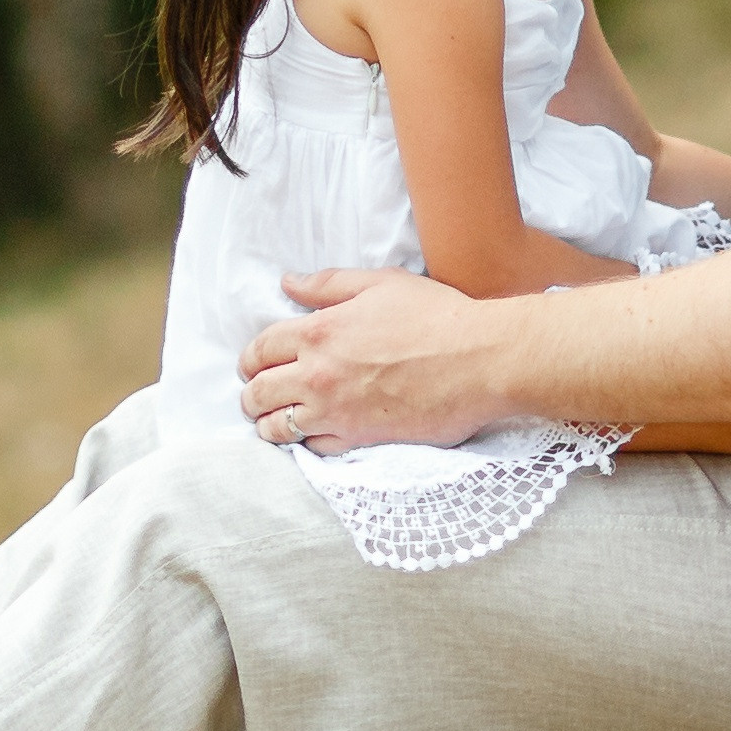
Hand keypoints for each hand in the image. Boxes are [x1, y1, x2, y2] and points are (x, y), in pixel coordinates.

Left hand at [240, 268, 502, 451]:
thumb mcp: (380, 283)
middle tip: (259, 394)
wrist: (480, 361)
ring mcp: (336, 411)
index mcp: (318, 332)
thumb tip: (289, 282)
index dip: (251, 358)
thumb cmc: (436, 316)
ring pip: (277, 427)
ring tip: (276, 419)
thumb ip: (328, 285)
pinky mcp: (359, 439)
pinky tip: (314, 433)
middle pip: (258, 392)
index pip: (259, 350)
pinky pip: (314, 448)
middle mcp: (317, 375)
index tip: (254, 364)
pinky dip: (307, 442)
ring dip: (270, 423)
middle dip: (252, 393)